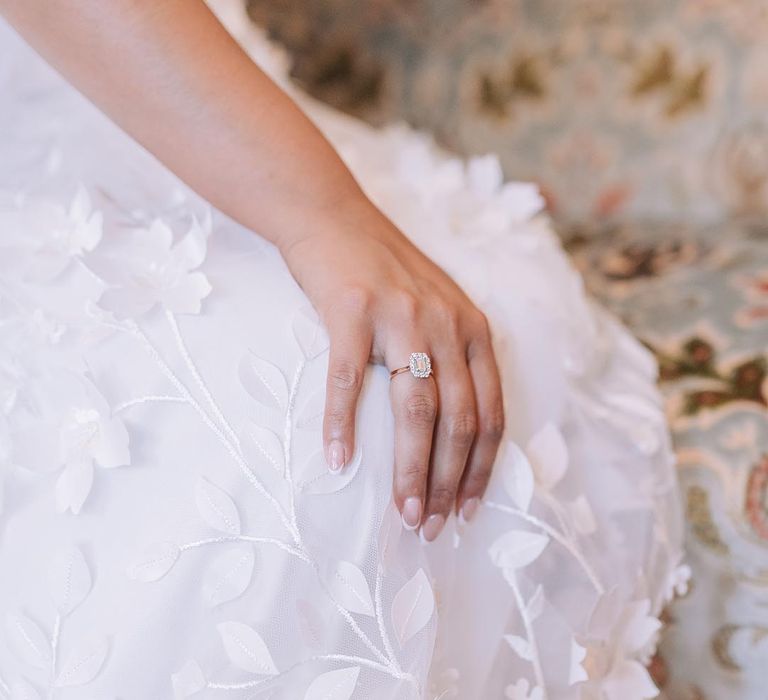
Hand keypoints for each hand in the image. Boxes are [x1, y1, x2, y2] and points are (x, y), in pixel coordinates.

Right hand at [282, 198, 504, 541]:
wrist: (335, 218)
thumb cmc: (385, 273)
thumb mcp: (438, 308)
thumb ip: (454, 357)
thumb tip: (452, 434)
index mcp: (473, 329)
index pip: (491, 413)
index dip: (483, 468)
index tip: (467, 509)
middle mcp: (446, 324)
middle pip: (457, 421)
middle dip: (448, 482)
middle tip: (431, 525)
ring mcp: (400, 317)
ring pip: (414, 410)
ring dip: (409, 469)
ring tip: (402, 512)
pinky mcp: (352, 312)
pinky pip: (349, 380)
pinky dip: (342, 425)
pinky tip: (338, 460)